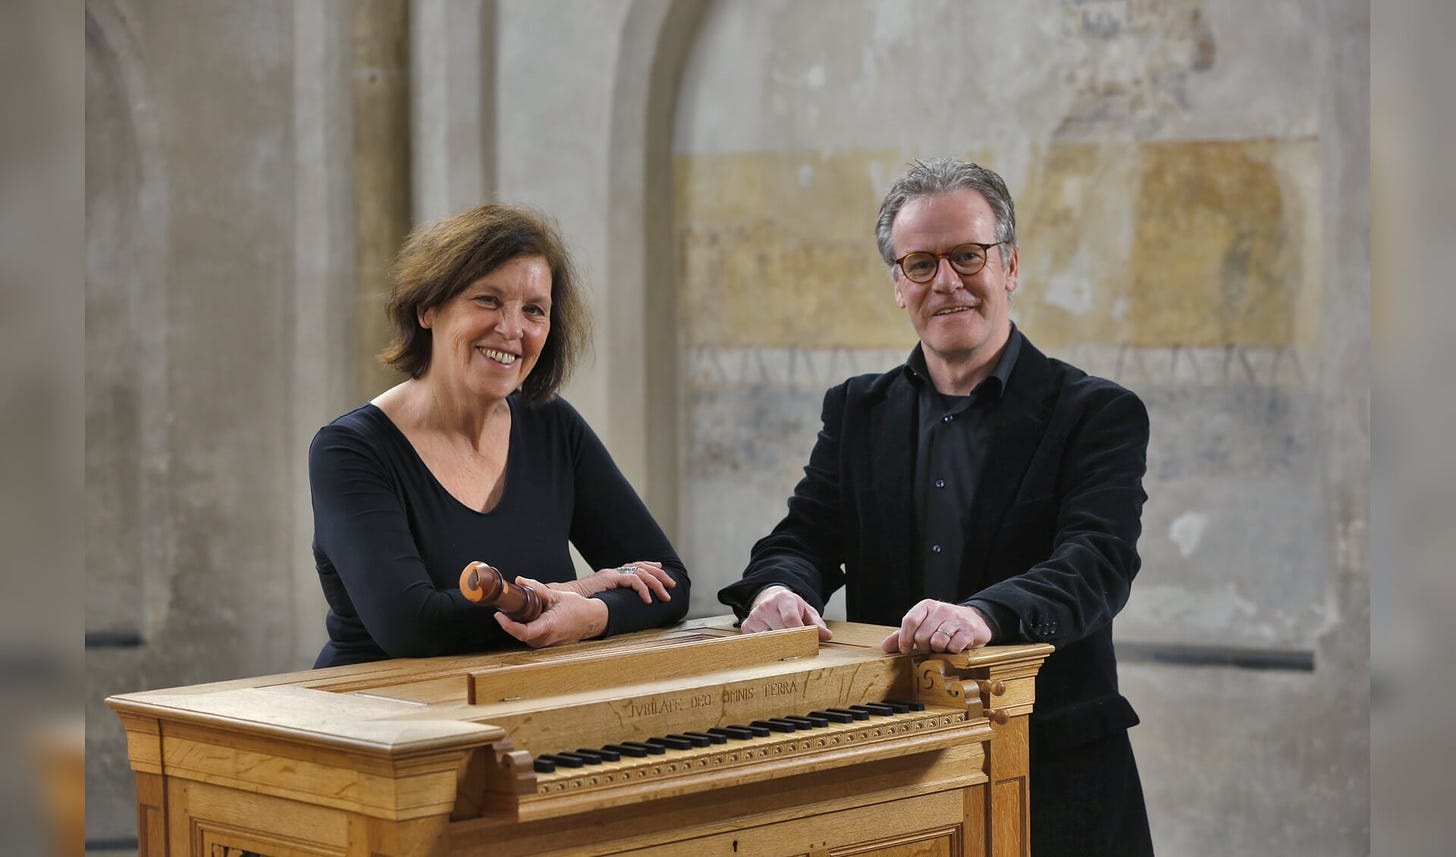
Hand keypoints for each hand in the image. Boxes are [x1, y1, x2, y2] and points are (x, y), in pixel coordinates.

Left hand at [495, 576, 609, 646]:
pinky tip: (526, 615)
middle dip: (509, 620)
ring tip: (516, 609)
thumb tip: (519, 580)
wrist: (591, 620)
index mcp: (549, 627)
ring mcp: (544, 643)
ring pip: (522, 635)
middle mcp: (545, 639)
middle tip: (504, 606)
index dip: (507, 625)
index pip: (522, 632)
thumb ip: (536, 588)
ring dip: (516, 623)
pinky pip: (528, 636)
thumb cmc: (577, 608)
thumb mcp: (556, 595)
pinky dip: (523, 625)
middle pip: (519, 633)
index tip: (499, 614)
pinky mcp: (544, 642)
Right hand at [550, 561, 674, 603]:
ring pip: (642, 573)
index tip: (661, 569)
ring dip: (656, 584)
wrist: (563, 598)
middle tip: (671, 586)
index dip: (650, 566)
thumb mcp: (600, 600)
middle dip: (660, 575)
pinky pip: (633, 580)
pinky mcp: (610, 578)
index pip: (635, 566)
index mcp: (612, 574)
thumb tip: (621, 610)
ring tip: (665, 596)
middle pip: (643, 567)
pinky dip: (643, 590)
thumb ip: (611, 601)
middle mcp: (614, 571)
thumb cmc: (579, 603)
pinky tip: (648, 600)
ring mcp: (612, 573)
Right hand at [741, 585, 832, 641]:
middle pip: (780, 632)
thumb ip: (817, 624)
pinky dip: (766, 647)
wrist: (772, 600)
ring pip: (768, 640)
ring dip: (778, 646)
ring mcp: (754, 616)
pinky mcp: (747, 626)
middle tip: (798, 650)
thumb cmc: (791, 608)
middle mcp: (766, 606)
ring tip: (785, 645)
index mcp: (784, 599)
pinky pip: (757, 643)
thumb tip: (826, 636)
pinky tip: (772, 643)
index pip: (790, 619)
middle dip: (791, 643)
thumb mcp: (807, 612)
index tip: (806, 644)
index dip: (799, 634)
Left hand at [880, 600, 991, 654]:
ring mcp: (956, 618)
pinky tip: (955, 646)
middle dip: (924, 648)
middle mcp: (941, 609)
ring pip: (937, 642)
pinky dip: (952, 651)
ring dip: (938, 650)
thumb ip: (903, 635)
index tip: (906, 650)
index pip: (910, 621)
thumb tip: (885, 647)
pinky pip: (954, 646)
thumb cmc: (942, 625)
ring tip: (943, 647)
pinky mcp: (969, 629)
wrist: (974, 620)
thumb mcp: (922, 625)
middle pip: (922, 636)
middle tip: (929, 648)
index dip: (905, 639)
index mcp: (926, 606)